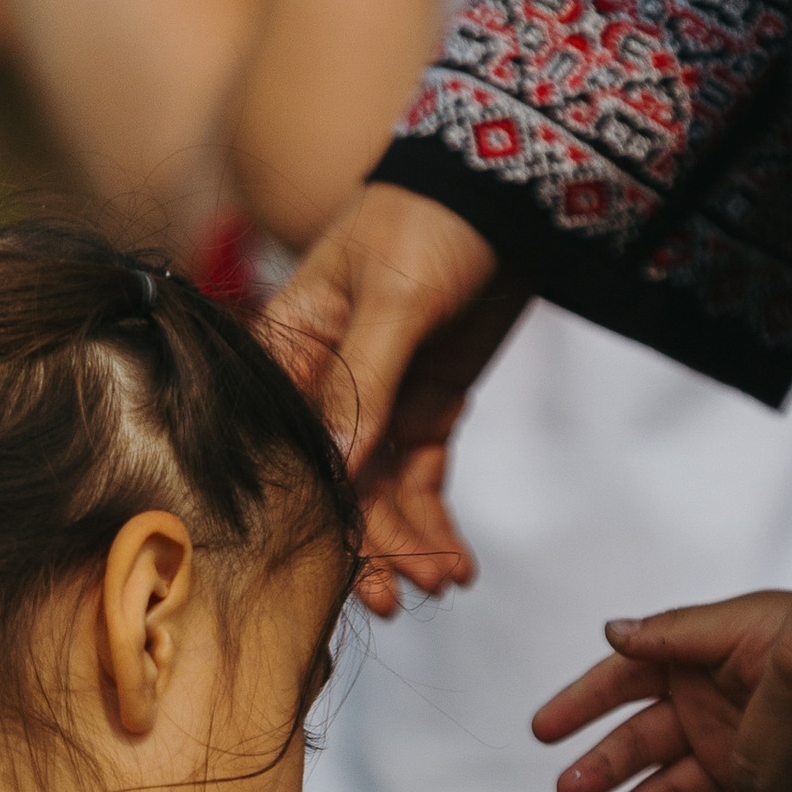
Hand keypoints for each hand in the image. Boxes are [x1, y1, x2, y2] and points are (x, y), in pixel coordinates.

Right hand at [260, 181, 522, 612]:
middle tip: (397, 600)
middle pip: (333, 484)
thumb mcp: (394, 299)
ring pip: (380, 494)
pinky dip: (438, 524)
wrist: (506, 191)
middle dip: (366, 545)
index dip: (306, 511)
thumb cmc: (428, 221)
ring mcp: (377, 401)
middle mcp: (323, 386)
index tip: (333, 571)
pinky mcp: (425, 408)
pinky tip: (458, 565)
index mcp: (288, 350)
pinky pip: (421, 480)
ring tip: (442, 584)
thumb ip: (366, 386)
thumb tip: (337, 471)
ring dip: (409, 545)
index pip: (285, 446)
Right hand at [533, 592, 791, 791]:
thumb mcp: (739, 626)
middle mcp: (705, 713)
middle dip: (601, 771)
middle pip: (639, 746)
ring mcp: (735, 756)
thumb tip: (612, 632)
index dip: (582, 705)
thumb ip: (674, 636)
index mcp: (691, 665)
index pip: (622, 685)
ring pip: (673, 791)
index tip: (544, 731)